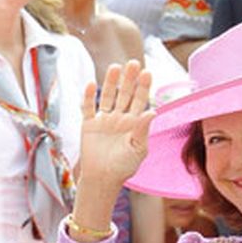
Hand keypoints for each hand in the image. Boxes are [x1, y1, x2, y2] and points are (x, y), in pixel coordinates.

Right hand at [78, 60, 154, 192]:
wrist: (102, 180)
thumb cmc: (123, 168)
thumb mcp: (138, 149)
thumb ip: (144, 130)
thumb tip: (153, 111)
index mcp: (134, 123)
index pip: (140, 100)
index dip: (143, 87)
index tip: (147, 72)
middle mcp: (119, 118)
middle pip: (125, 93)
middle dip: (129, 79)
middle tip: (134, 63)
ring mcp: (104, 120)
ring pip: (107, 96)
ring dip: (111, 82)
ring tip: (115, 67)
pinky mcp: (89, 125)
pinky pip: (88, 107)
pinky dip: (89, 96)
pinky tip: (92, 85)